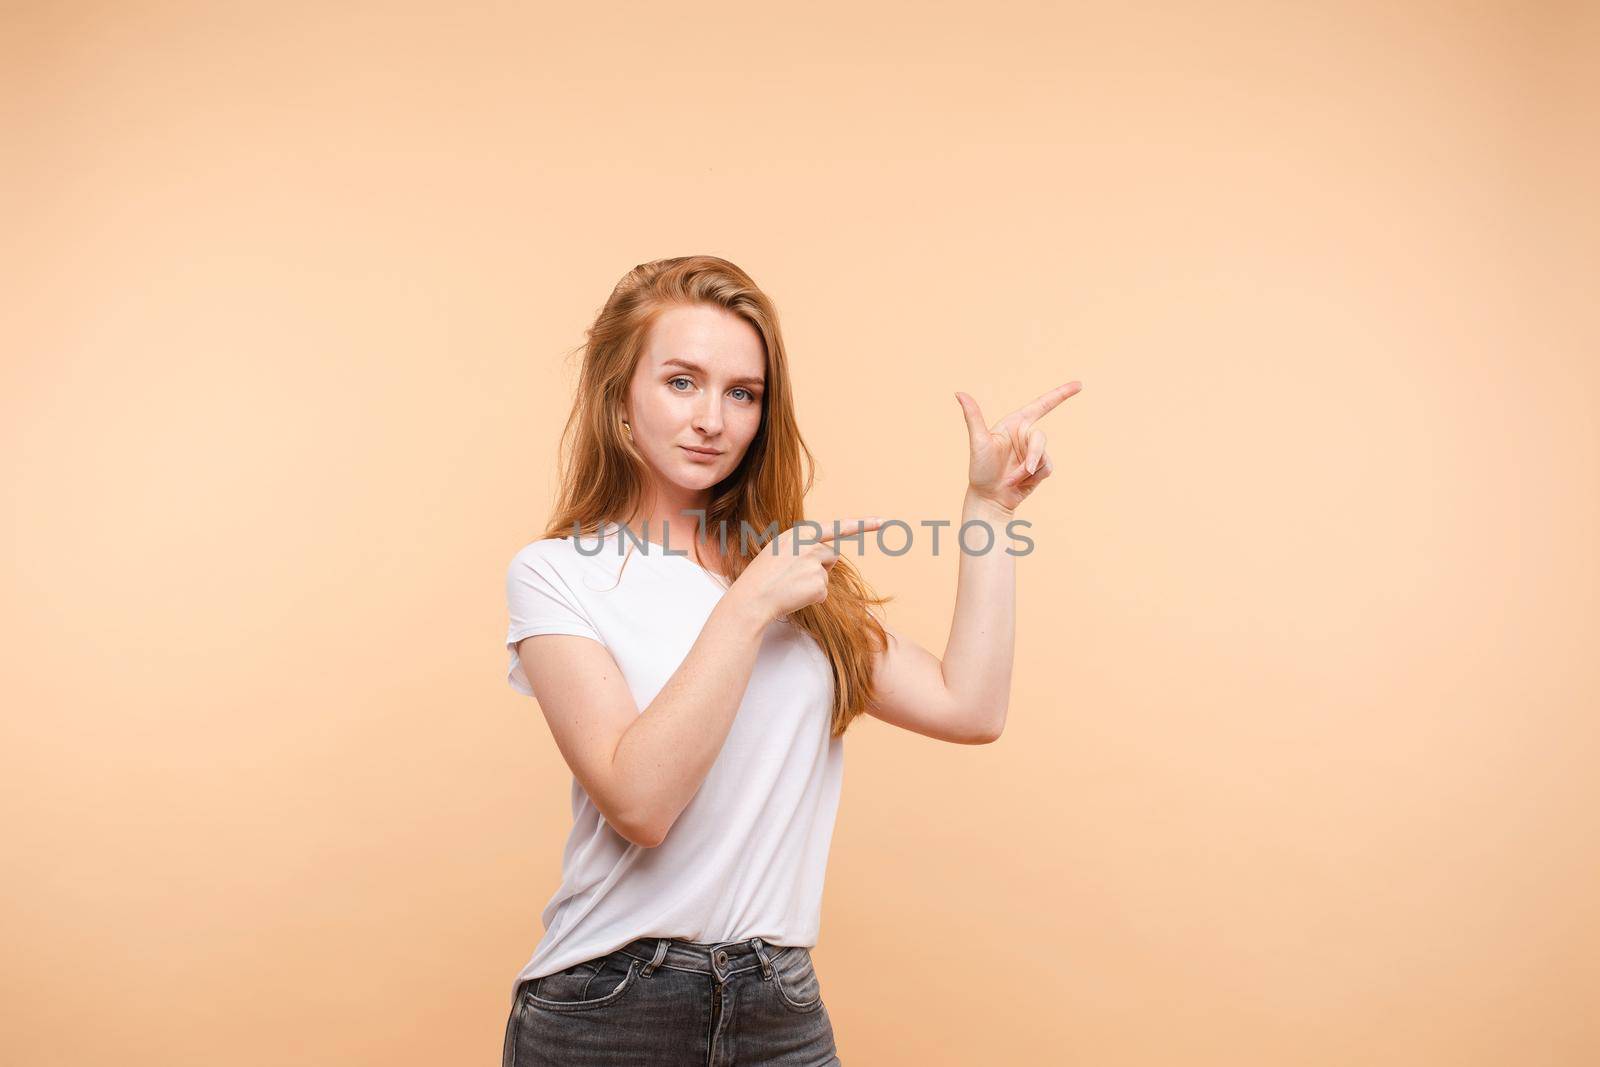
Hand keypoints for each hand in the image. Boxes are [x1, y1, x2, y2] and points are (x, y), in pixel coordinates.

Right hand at [728, 517, 884, 623]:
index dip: (862, 525)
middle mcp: (810, 544)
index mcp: (799, 533)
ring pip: (826, 574)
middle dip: (820, 567)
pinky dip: (812, 598)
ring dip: (814, 583)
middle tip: (794, 576)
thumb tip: (828, 556)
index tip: (882, 521)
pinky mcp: (818, 583)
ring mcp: (814, 563)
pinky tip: (794, 596)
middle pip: (831, 555)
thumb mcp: (779, 551)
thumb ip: (802, 547)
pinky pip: (823, 593)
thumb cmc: (761, 576)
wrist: (751, 598)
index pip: (836, 527)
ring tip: (790, 586)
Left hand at [955, 381, 1079, 511]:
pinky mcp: (1040, 467)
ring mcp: (1034, 452)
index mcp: (1014, 423)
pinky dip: (1034, 478)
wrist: (989, 498)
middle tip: (1022, 471)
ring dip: (1028, 471)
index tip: (1079, 384)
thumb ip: (973, 416)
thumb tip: (959, 393)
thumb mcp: (978, 442)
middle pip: (1041, 439)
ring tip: (1011, 479)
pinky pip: (1047, 468)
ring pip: (1044, 456)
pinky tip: (1020, 483)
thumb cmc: (980, 469)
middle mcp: (1026, 435)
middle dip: (1033, 455)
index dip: (1061, 394)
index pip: (1041, 405)